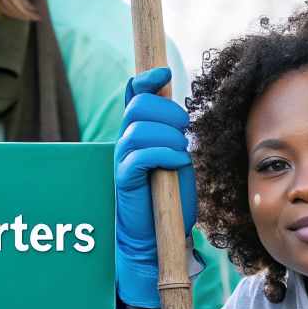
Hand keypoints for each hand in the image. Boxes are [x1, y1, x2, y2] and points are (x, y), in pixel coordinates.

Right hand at [115, 67, 196, 308]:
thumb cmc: (169, 196)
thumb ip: (173, 132)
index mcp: (137, 131)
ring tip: (182, 152)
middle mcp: (125, 141)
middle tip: (184, 131)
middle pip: (139, 106)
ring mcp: (122, 159)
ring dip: (170, 136)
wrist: (156, 236)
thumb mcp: (176, 156)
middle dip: (168, 112)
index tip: (164, 72)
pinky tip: (178, 164)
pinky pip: (142, 155)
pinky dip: (165, 154)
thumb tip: (180, 109)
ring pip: (141, 129)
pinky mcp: (125, 179)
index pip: (133, 93)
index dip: (146, 78)